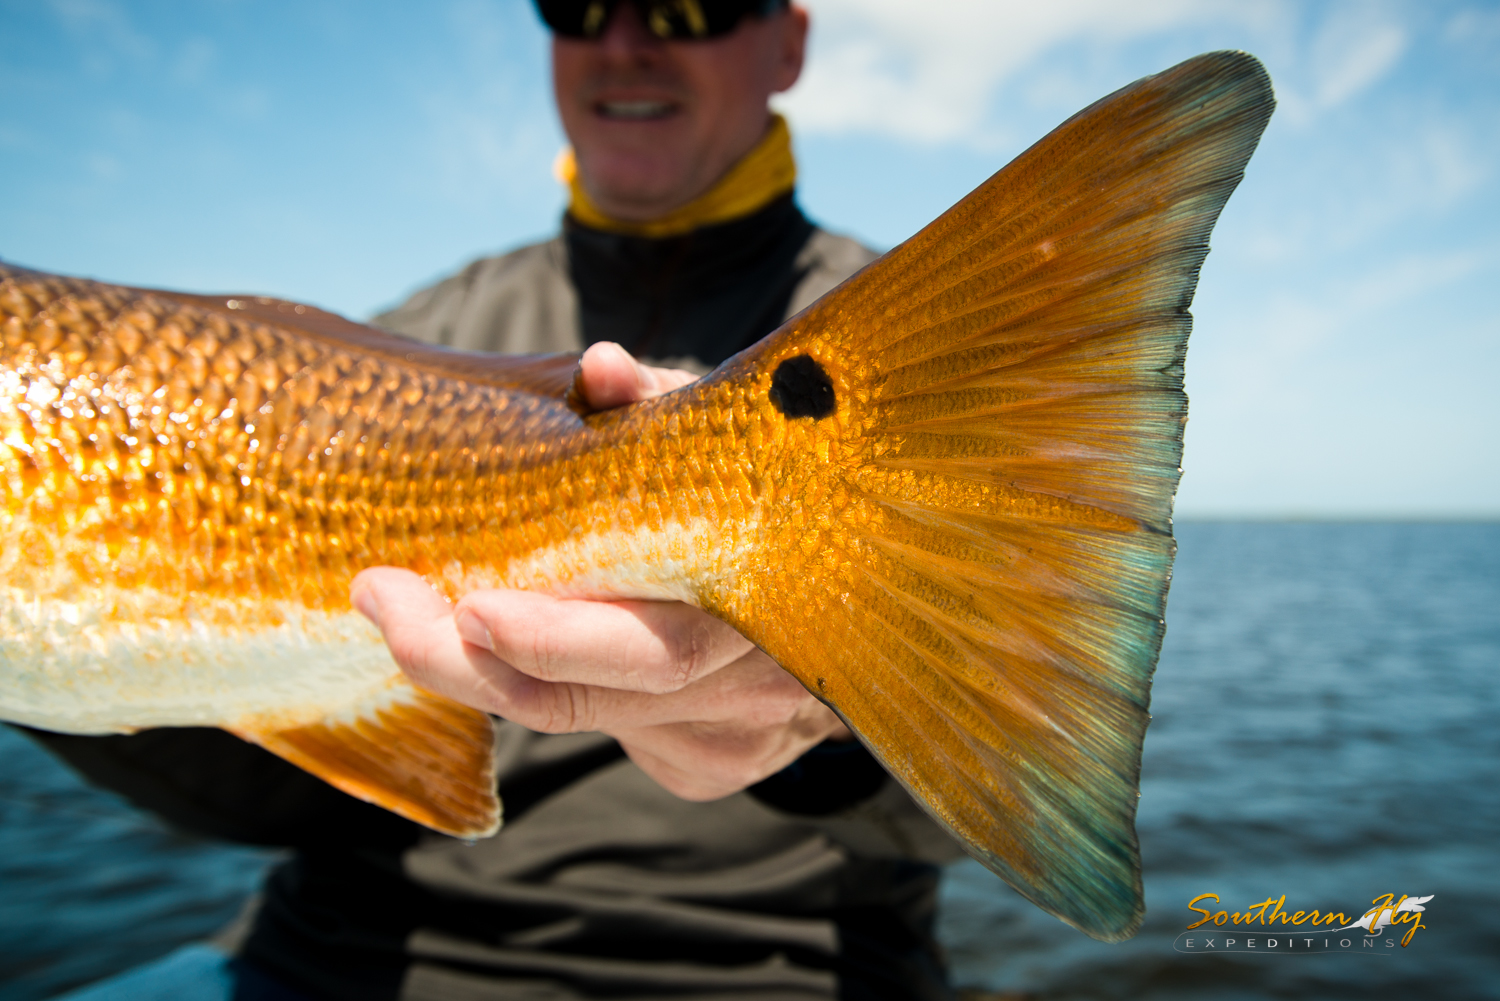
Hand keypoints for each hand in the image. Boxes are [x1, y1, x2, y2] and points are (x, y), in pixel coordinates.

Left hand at [351, 342, 849, 800]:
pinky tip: (510, 640)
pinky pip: (611, 735)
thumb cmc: (766, 494)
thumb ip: (661, 406)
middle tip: (384, 602)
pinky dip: (544, 685)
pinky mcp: (709, 765)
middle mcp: (749, 684)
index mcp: (760, 593)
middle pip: (590, 704)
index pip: (650, 647)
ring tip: (409, 611)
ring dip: (487, 672)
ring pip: (582, 720)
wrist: (855, 588)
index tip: (467, 606)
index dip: (554, 639)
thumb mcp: (725, 438)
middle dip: (469, 666)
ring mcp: (732, 735)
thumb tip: (600, 366)